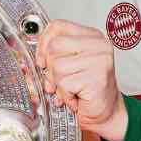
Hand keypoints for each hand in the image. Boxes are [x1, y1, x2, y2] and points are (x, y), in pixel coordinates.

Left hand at [36, 19, 128, 140]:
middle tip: (60, 81)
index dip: (43, 43)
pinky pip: (64, 83)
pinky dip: (65, 95)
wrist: (105, 114)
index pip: (58, 27)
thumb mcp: (70, 66)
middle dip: (50, 68)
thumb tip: (35, 55)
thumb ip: (56, 55)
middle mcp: (99, 45)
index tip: (42, 59)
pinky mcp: (96, 77)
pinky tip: (76, 98)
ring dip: (59, 84)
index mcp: (92, 37)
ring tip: (70, 91)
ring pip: (57, 66)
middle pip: (54, 46)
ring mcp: (100, 60)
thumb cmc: (87, 92)